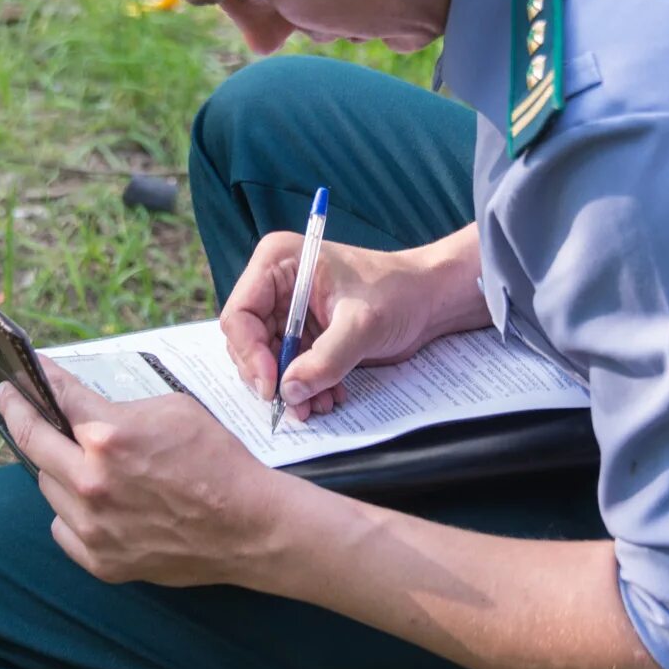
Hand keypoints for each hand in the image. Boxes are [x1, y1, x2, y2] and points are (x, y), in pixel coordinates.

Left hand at [0, 367, 284, 586]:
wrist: (249, 525)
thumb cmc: (217, 459)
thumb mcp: (172, 409)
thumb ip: (118, 409)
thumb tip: (83, 407)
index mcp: (108, 437)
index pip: (53, 399)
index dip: (32, 381)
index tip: (16, 377)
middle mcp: (90, 483)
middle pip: (31, 442)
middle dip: (15, 412)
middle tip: (8, 399)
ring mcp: (92, 527)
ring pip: (47, 488)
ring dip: (55, 468)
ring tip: (71, 457)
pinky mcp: (100, 561)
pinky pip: (65, 528)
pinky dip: (73, 512)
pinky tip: (94, 502)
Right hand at [219, 235, 475, 417]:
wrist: (428, 300)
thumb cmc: (399, 293)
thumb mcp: (362, 324)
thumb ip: (326, 359)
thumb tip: (290, 392)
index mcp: (278, 263)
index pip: (240, 314)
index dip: (249, 354)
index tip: (272, 387)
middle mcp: (275, 285)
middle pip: (248, 342)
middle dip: (272, 377)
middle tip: (296, 405)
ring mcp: (288, 310)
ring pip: (268, 360)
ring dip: (291, 387)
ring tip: (319, 405)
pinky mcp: (303, 333)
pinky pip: (290, 367)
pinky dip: (305, 386)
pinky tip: (329, 397)